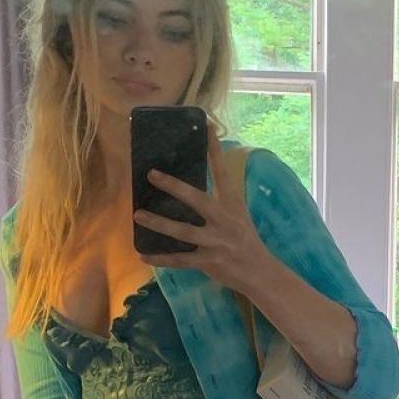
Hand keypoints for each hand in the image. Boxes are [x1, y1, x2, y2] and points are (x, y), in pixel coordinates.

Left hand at [133, 122, 269, 292]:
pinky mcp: (209, 261)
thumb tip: (192, 188)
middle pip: (196, 199)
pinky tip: (143, 255)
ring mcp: (216, 241)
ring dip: (159, 223)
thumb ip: (219, 201)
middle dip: (173, 186)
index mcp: (232, 204)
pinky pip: (180, 260)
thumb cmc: (246, 240)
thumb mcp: (239, 215)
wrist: (260, 272)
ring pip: (182, 231)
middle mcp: (224, 220)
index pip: (222, 172)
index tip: (206, 126)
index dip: (214, 149)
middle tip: (151, 174)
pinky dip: (161, 259)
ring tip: (138, 215)